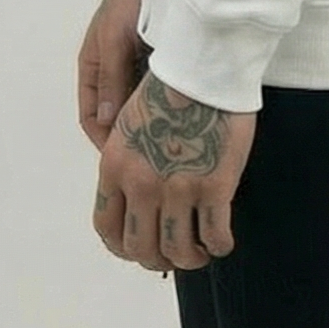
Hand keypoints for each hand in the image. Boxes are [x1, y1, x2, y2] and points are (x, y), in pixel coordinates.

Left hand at [93, 67, 257, 276]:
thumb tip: (133, 198)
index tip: (138, 248)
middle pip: (140, 248)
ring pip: (178, 250)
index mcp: (114, 167)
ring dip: (189, 259)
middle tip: (172, 254)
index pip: (106, 227)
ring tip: (199, 252)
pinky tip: (222, 241)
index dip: (122, 246)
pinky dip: (218, 246)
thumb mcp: (129, 124)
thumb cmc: (169, 88)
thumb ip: (127, 163)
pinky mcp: (214, 186)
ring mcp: (177, 188)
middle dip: (156, 259)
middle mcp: (140, 183)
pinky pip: (215, 236)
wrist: (204, 68)